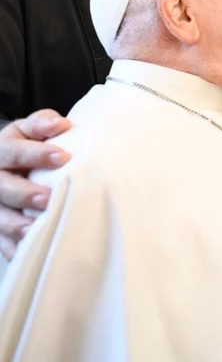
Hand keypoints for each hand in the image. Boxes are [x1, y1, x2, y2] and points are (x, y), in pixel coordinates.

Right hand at [0, 110, 71, 259]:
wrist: (12, 164)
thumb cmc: (31, 144)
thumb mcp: (32, 129)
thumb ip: (44, 124)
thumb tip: (62, 124)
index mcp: (2, 150)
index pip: (14, 151)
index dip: (36, 154)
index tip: (63, 156)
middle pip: (2, 187)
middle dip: (23, 193)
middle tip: (46, 198)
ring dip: (15, 224)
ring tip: (33, 229)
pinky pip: (0, 240)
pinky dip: (13, 247)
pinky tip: (28, 250)